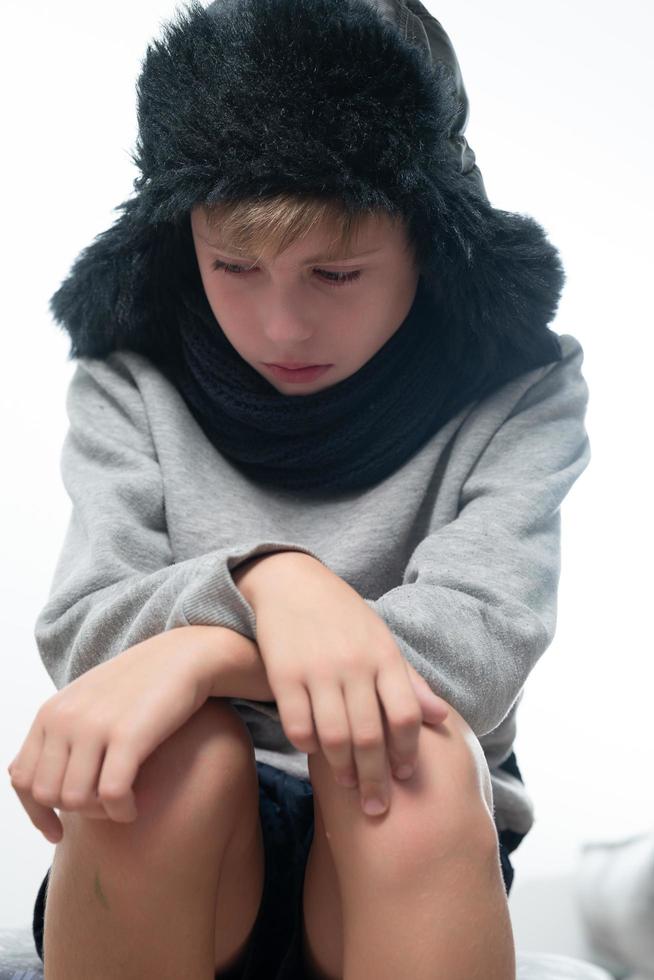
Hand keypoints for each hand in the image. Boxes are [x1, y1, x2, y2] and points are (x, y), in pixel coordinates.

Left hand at [7, 629, 210, 843]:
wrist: (182, 656)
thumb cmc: (138, 685)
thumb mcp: (85, 702)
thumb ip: (57, 734)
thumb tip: (23, 778)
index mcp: (51, 712)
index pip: (21, 778)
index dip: (36, 813)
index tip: (57, 831)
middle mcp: (66, 718)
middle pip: (47, 794)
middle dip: (73, 812)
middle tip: (103, 808)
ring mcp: (95, 726)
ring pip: (75, 800)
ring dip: (99, 814)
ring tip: (121, 804)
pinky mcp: (128, 735)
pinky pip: (110, 795)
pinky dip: (121, 811)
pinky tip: (134, 806)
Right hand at [235, 553, 448, 815]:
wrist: (291, 582)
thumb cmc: (343, 617)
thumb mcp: (381, 641)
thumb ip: (409, 682)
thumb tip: (442, 718)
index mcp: (384, 656)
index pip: (407, 715)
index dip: (408, 752)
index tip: (404, 775)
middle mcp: (354, 664)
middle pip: (371, 735)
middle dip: (377, 779)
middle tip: (377, 808)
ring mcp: (318, 670)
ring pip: (335, 736)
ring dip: (343, 770)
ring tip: (348, 787)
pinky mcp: (284, 674)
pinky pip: (298, 724)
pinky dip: (308, 746)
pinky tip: (315, 752)